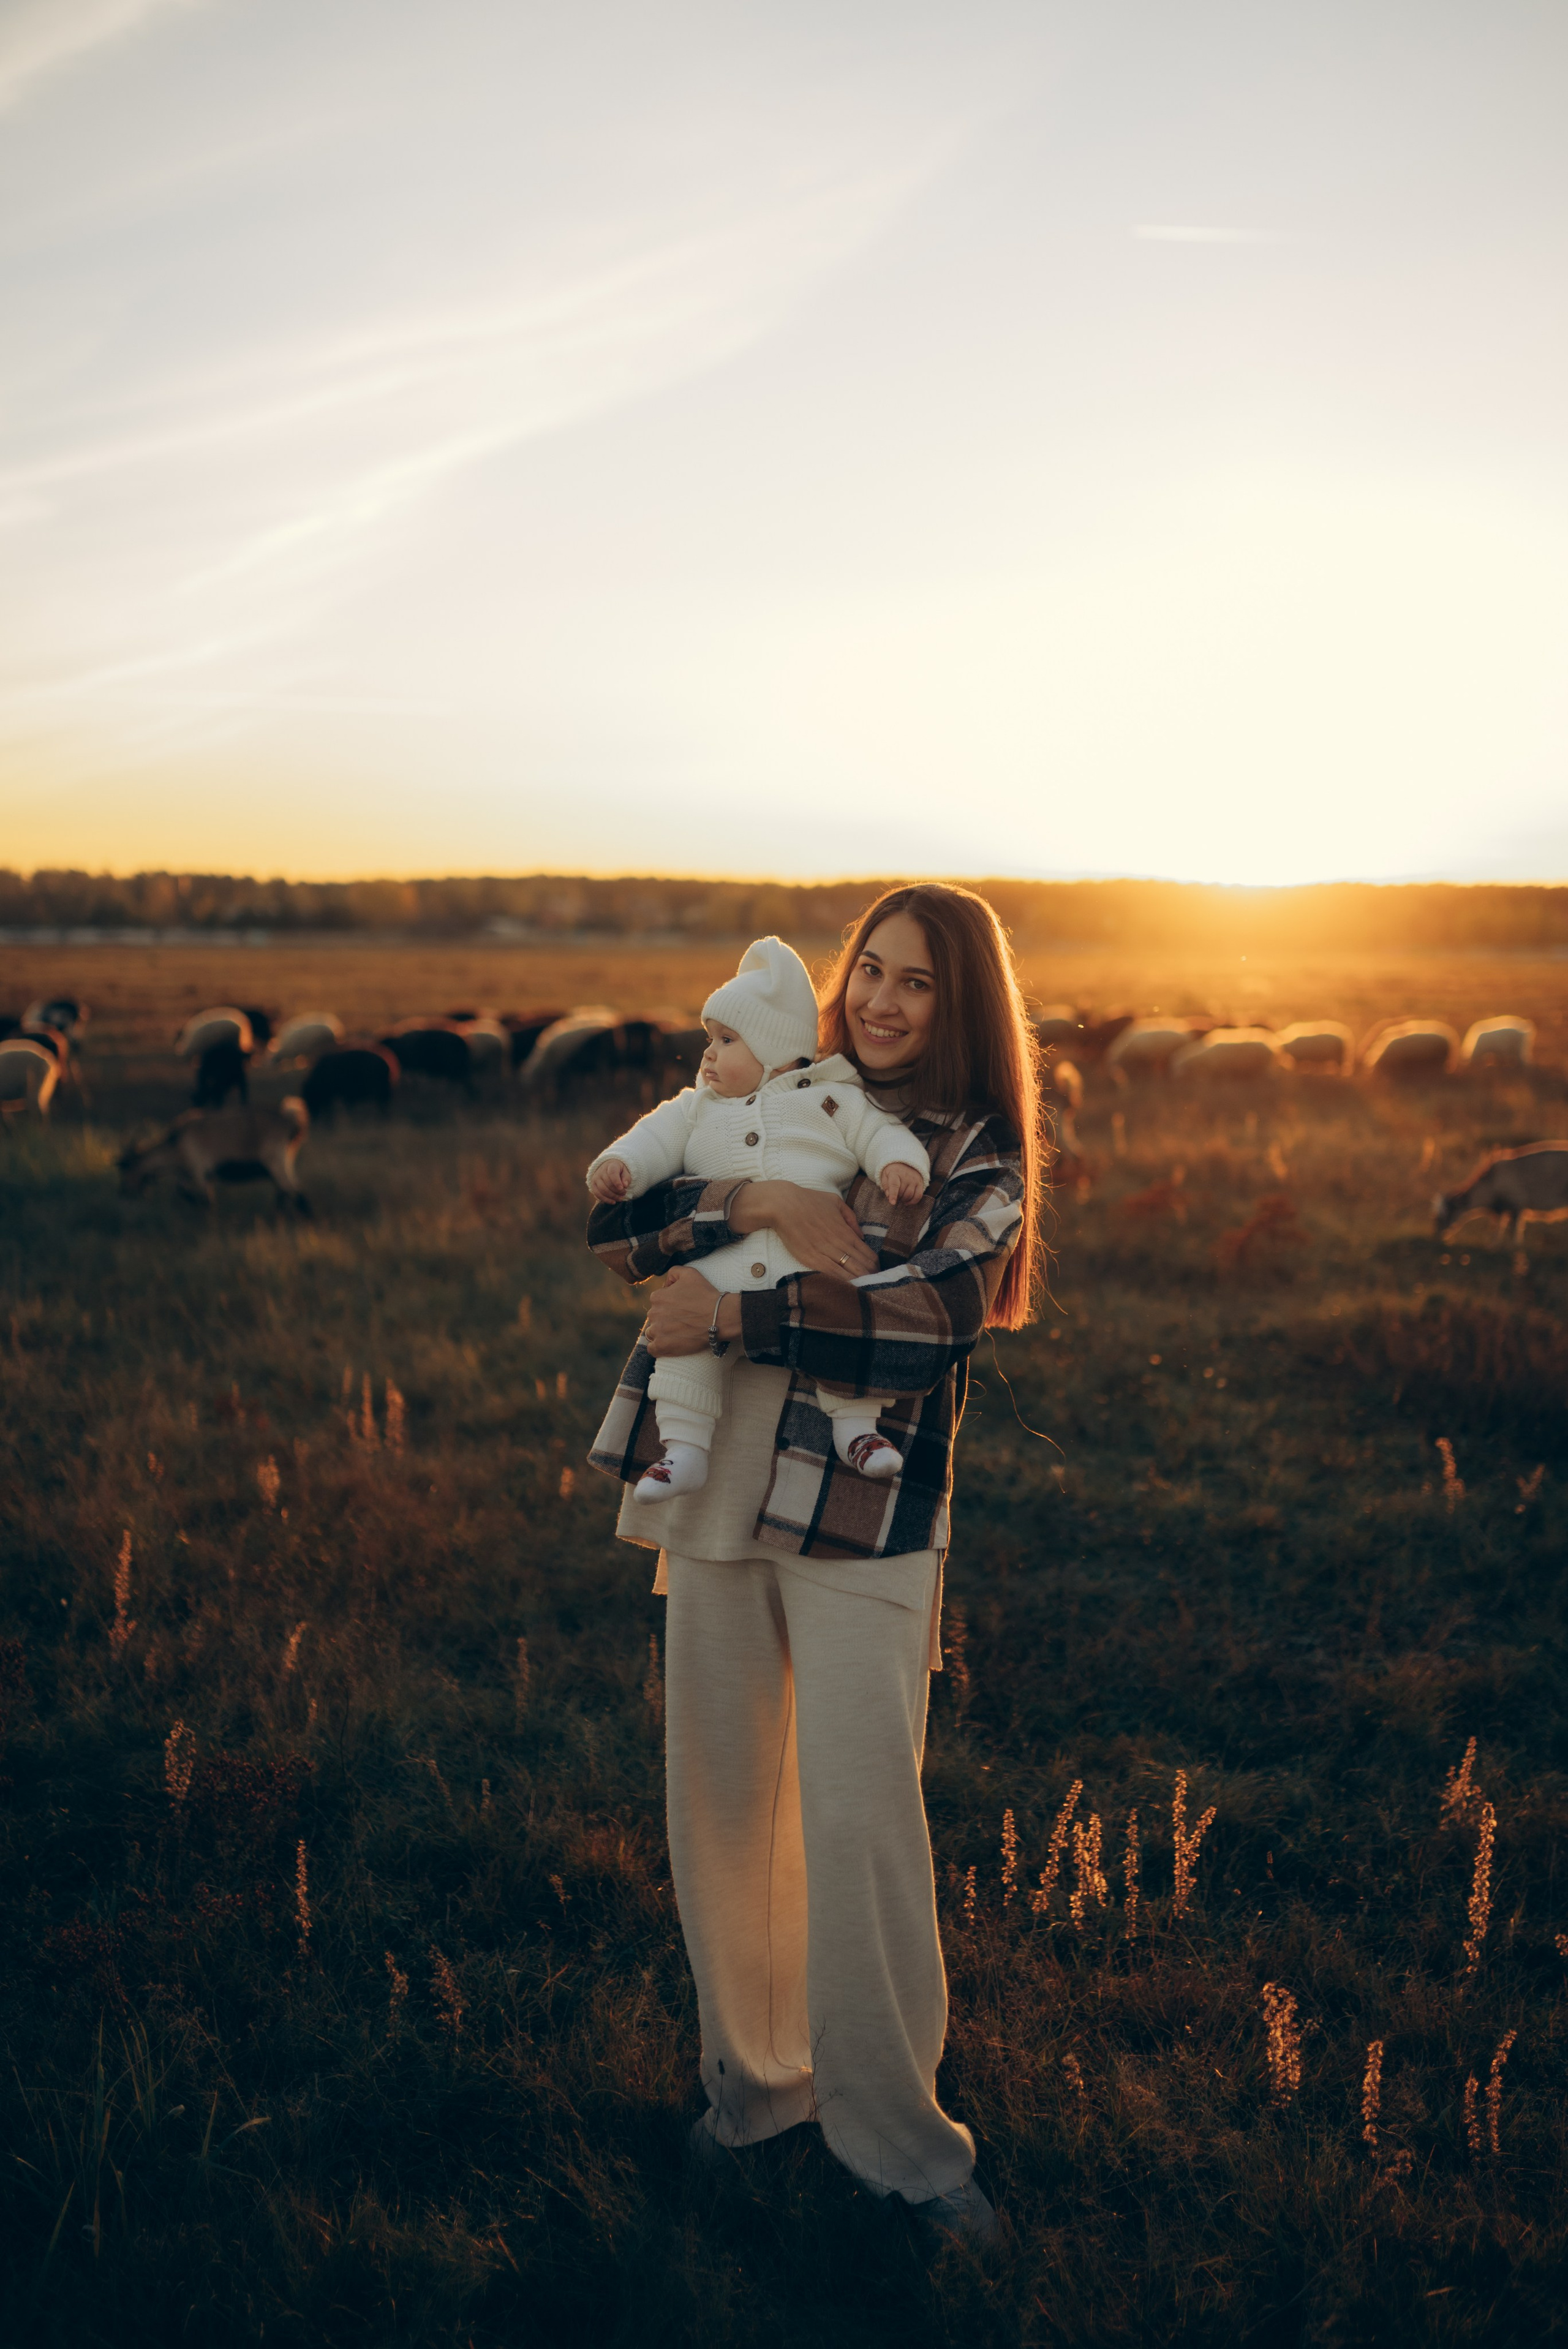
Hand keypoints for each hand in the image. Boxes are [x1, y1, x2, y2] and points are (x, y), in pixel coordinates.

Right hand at [588, 1158, 631, 1202]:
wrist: (608, 1167)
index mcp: (610, 1165)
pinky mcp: (593, 1185)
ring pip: (603, 1190)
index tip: (623, 1188)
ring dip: (613, 1196)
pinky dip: (606, 1200)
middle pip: (608, 1184)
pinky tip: (613, 1202)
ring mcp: (596, 1178)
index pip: (612, 1173)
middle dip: (617, 1191)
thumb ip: (626, 1177)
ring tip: (620, 1198)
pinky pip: (598, 1195)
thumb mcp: (625, 1171)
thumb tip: (625, 1185)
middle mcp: (601, 1171)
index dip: (617, 1182)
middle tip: (624, 1193)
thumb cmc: (619, 1170)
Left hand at [642, 1265, 737, 1356]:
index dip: (669, 1304)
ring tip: (677, 1333)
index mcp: (657, 1297)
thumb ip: (673, 1272)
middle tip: (682, 1321)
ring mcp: (657, 1331)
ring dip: (661, 1333)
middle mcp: (653, 1314)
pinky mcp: (662, 1346)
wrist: (719, 1317)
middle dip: (665, 1319)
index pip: (657, 1301)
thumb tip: (665, 1283)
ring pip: (652, 1333)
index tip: (681, 1309)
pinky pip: (653, 1349)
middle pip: (655, 1317)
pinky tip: (669, 1345)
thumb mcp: (690, 1273)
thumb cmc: (706, 1295)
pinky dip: (658, 1348)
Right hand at [729, 1180, 876, 1276]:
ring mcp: (825, 1253)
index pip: (868, 1254)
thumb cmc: (809, 1200)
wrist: (783, 1205)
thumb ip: (851, 1218)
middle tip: (875, 1284)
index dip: (875, 1265)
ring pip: (849, 1273)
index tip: (877, 1272)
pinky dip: (842, 1282)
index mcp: (846, 1232)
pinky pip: (831, 1274)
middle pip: (862, 1266)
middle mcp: (839, 1244)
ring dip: (860, 1281)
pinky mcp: (811, 1260)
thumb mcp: (835, 1202)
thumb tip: (861, 1235)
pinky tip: (850, 1288)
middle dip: (871, 1276)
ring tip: (866, 1289)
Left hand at [879, 1161, 925, 1204]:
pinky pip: (918, 1196)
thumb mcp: (885, 1175)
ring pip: (909, 1196)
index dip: (893, 1195)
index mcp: (895, 1173)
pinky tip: (907, 1202)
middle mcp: (906, 1176)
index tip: (892, 1203)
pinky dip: (912, 1202)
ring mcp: (914, 1180)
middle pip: (901, 1193)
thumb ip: (885, 1186)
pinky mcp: (920, 1183)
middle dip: (897, 1197)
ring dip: (903, 1200)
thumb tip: (889, 1196)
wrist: (905, 1162)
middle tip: (895, 1195)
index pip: (894, 1185)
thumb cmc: (893, 1171)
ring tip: (900, 1197)